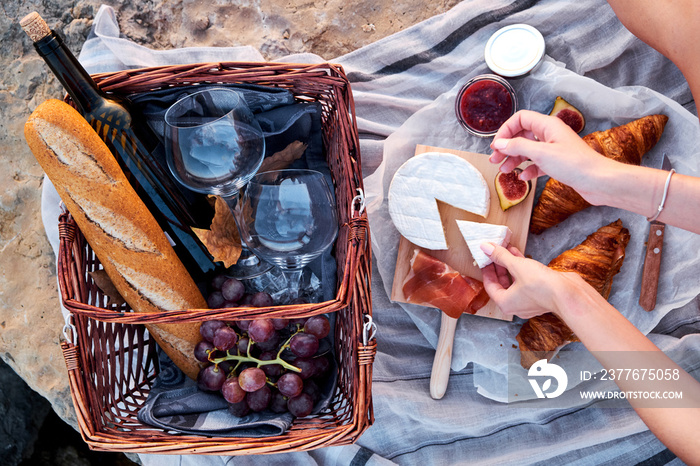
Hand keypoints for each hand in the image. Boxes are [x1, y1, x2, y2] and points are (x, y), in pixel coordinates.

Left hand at [480, 242, 590, 318]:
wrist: (568, 294)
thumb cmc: (541, 286)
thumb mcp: (516, 266)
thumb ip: (500, 256)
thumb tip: (486, 247)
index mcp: (505, 303)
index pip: (490, 286)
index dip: (486, 269)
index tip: (485, 258)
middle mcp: (516, 305)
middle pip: (502, 283)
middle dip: (498, 265)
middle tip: (494, 252)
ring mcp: (529, 301)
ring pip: (514, 281)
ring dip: (510, 264)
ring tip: (506, 249)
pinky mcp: (540, 294)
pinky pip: (526, 280)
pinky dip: (521, 267)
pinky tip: (518, 253)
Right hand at [489, 110, 618, 205]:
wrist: (598, 181)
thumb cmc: (575, 164)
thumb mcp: (541, 153)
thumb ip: (518, 146)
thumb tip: (500, 143)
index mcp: (548, 126)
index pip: (520, 119)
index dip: (506, 130)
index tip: (497, 145)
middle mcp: (551, 135)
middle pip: (522, 135)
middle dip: (507, 147)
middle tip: (495, 159)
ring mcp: (554, 149)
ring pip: (528, 150)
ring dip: (515, 159)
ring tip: (504, 170)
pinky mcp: (558, 163)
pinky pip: (538, 163)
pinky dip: (528, 169)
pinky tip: (523, 177)